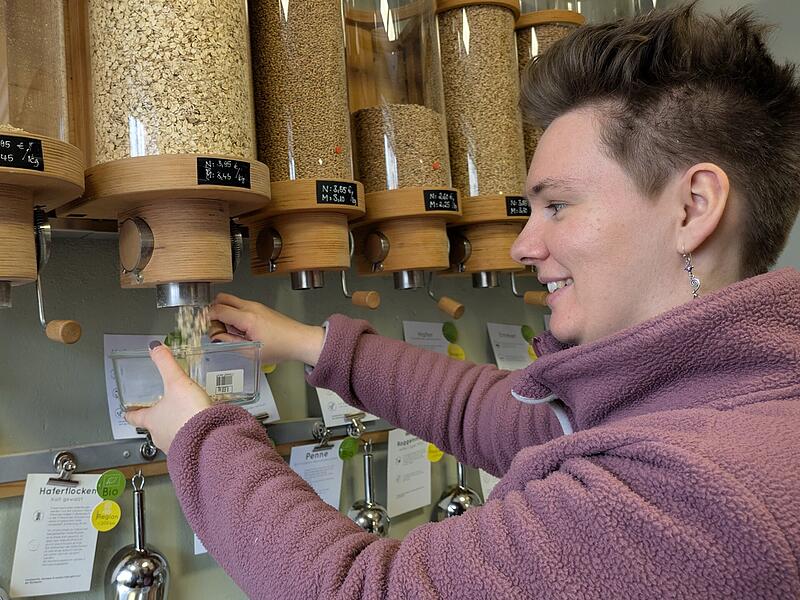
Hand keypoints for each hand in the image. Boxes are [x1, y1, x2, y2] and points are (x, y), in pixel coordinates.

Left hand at [124, 342, 211, 452]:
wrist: (209, 438)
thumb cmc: (188, 414)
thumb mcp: (177, 382)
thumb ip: (166, 364)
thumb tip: (155, 348)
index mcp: (151, 419)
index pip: (135, 416)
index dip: (131, 413)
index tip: (127, 412)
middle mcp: (159, 435)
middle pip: (153, 426)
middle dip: (158, 419)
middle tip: (164, 411)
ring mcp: (174, 445)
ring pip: (170, 436)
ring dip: (175, 428)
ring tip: (185, 419)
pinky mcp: (191, 451)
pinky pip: (187, 442)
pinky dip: (191, 435)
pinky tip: (200, 429)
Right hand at [208, 293, 324, 365]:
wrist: (299, 340)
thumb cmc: (281, 347)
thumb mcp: (251, 352)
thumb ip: (230, 343)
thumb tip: (216, 338)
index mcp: (247, 318)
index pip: (218, 310)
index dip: (208, 319)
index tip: (206, 328)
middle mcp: (251, 307)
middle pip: (222, 298)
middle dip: (213, 310)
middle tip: (214, 326)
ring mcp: (256, 306)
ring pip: (231, 301)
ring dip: (224, 312)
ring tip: (229, 331)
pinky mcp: (260, 308)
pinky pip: (240, 306)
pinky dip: (234, 314)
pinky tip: (239, 330)